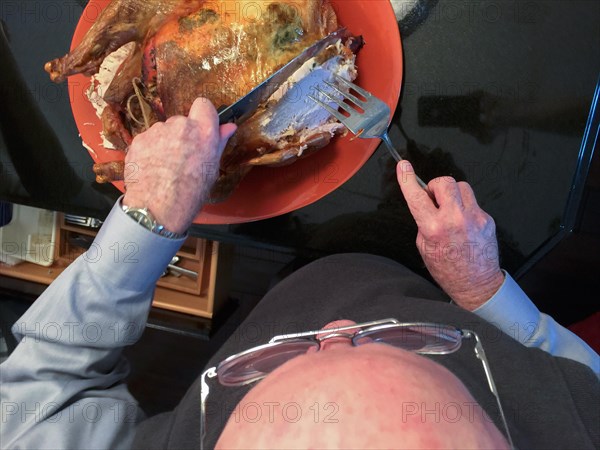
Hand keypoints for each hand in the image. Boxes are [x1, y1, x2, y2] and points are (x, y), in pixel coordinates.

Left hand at [123, 98, 235, 233]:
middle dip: (183, 135)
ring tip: (165, 167)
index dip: (202, 115)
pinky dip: (150, 150)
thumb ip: (218, 144)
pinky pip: (148, 140)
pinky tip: (152, 168)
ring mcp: (157, 131)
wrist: (157, 209)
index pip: (204, 104)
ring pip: (164, 131)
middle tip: (183, 158)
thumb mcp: (212, 170)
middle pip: (182, 121)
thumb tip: (228, 127)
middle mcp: (180, 126)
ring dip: (166, 143)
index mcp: (203, 132)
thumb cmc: (190, 194)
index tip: (201, 128)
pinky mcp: (139, 139)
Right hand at [397, 161, 503, 310]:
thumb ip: (424, 221)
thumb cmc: (448, 270)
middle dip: (436, 187)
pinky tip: (463, 225)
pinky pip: (472, 202)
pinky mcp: (487, 219)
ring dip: (452, 194)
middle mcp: (455, 220)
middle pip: (445, 182)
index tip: (403, 166)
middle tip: (434, 199)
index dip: (407, 179)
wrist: (477, 284)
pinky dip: (464, 208)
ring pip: (462, 187)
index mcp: (434, 229)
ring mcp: (474, 218)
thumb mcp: (424, 246)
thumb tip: (426, 203)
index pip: (417, 197)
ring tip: (450, 211)